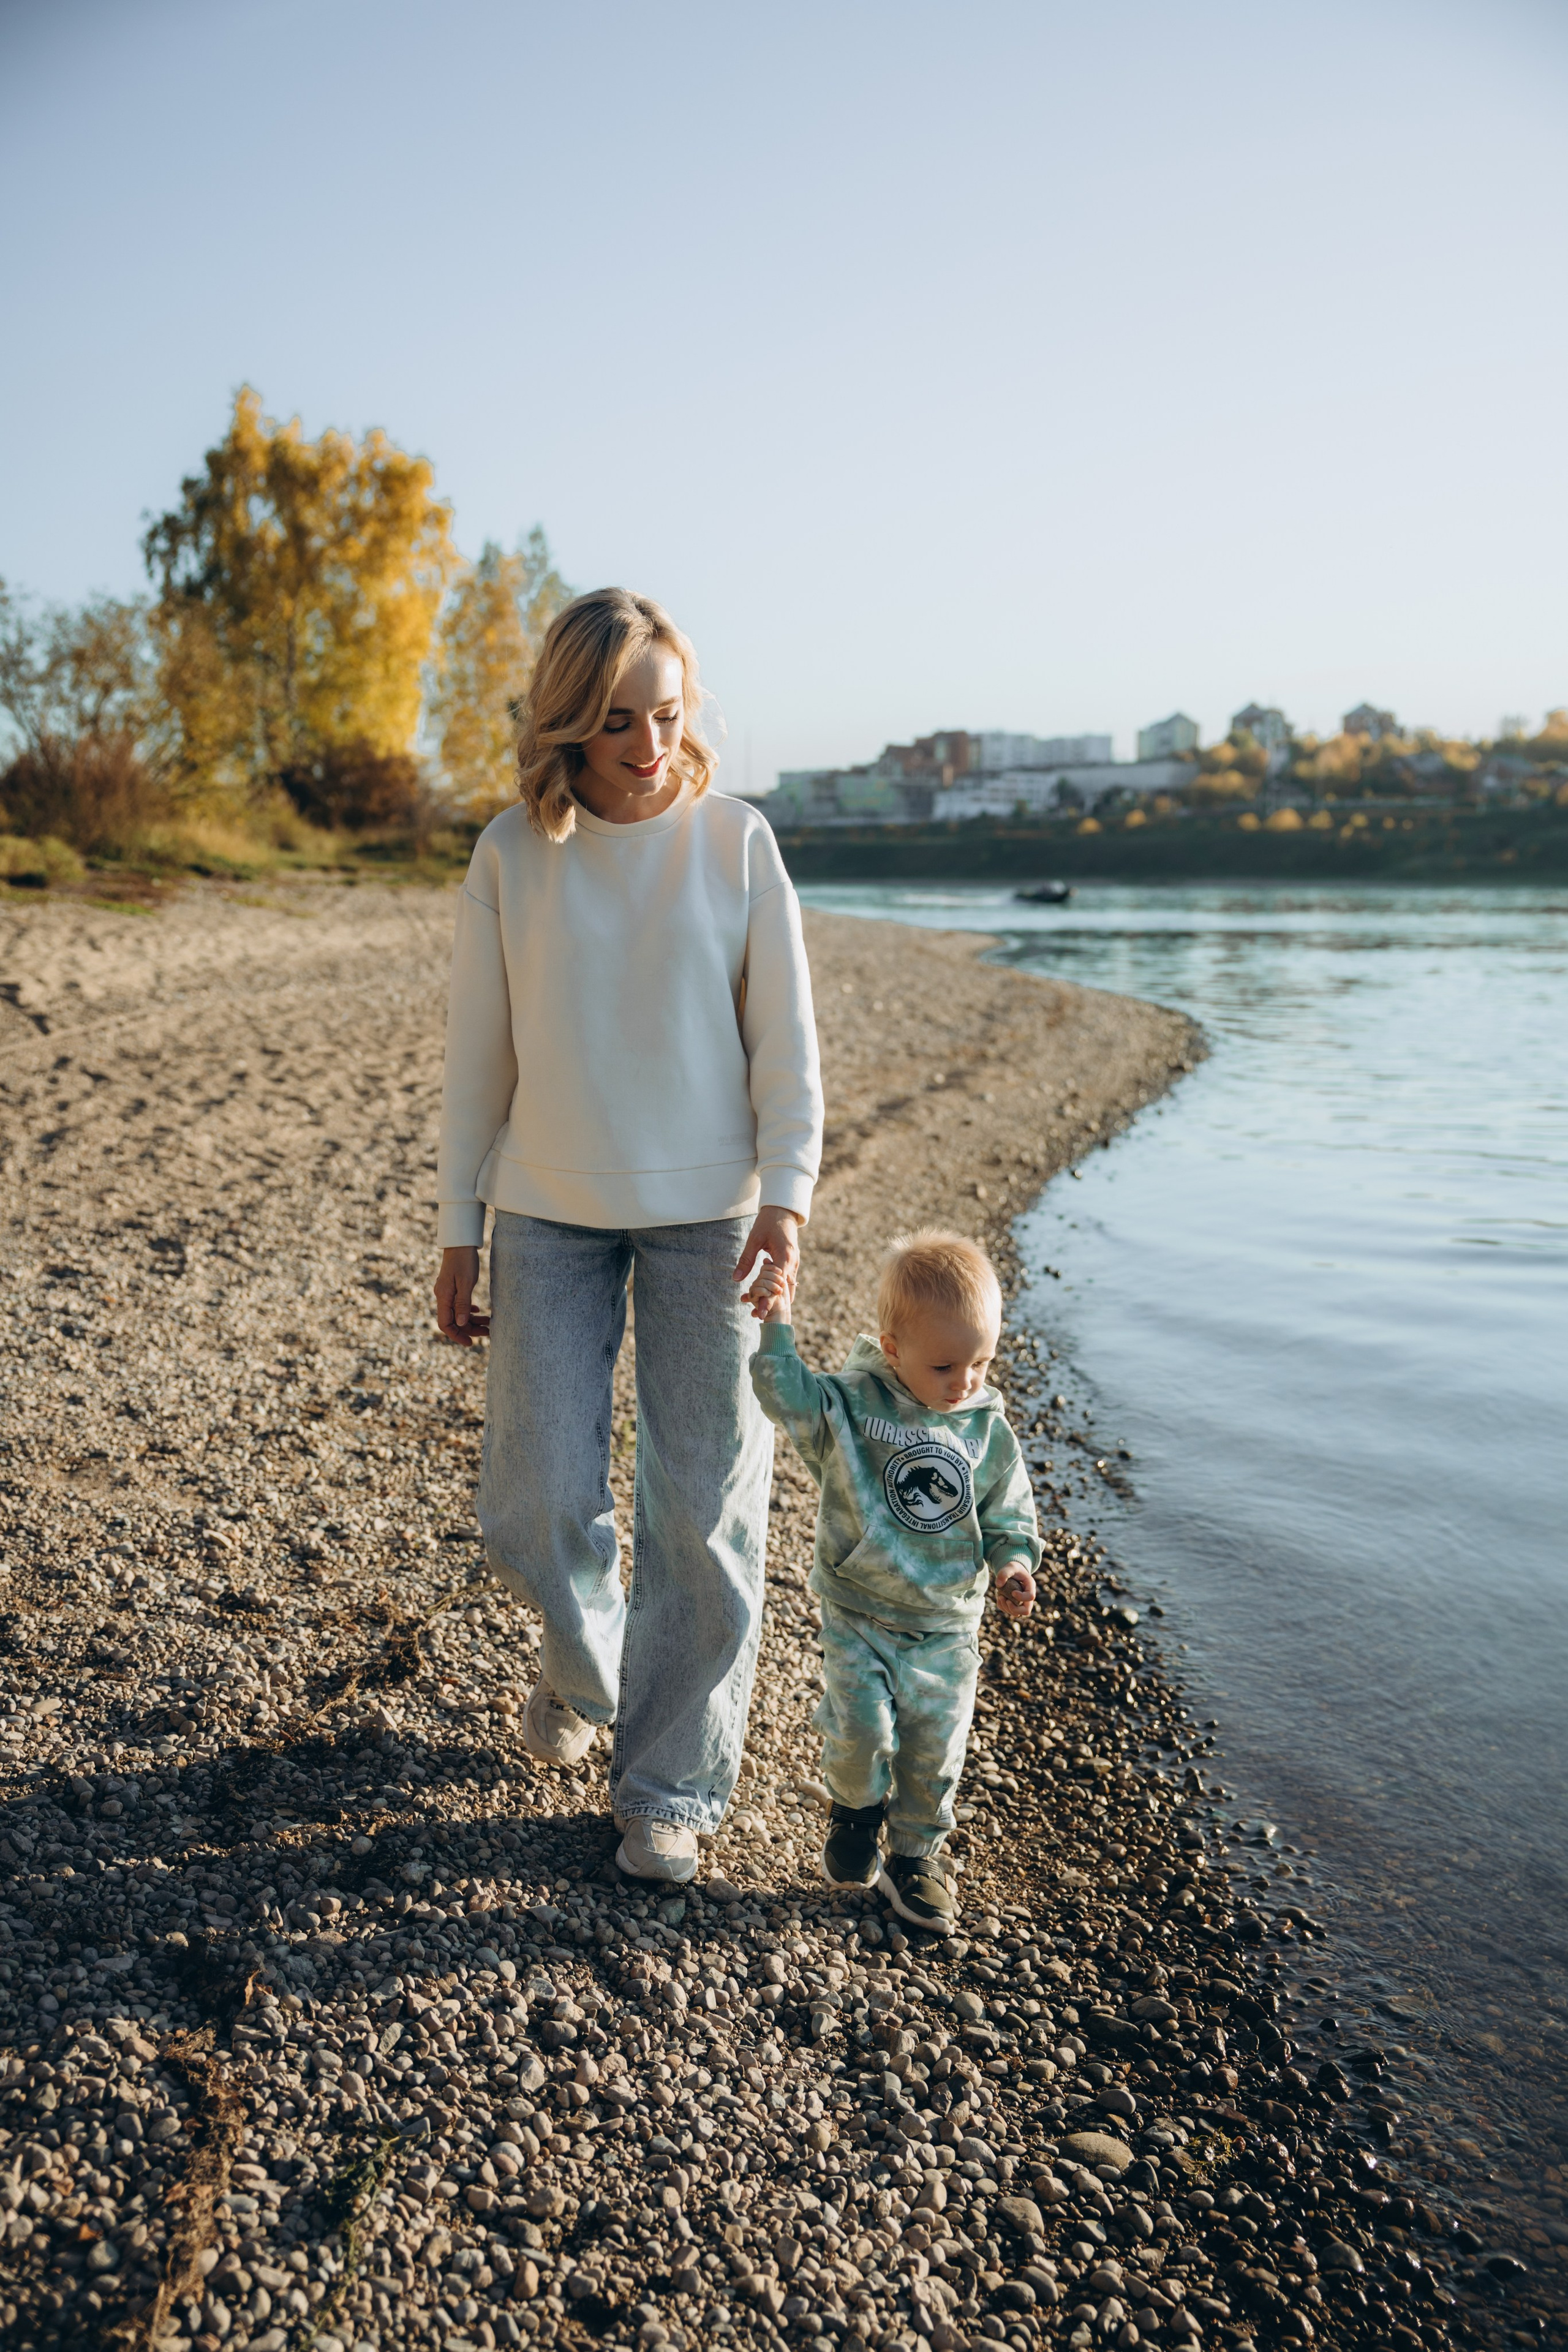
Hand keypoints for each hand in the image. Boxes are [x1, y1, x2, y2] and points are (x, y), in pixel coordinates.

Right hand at [435, 1246, 490, 1345]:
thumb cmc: (464, 1260)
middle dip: (470, 1328)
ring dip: (472, 1319)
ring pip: (458, 1313)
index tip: (471, 1343)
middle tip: (488, 1332)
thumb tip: (460, 1324)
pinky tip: (478, 1310)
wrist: (460, 1242)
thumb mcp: (466, 1282)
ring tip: (489, 1322)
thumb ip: (462, 1303)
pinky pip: (459, 1305)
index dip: (457, 1336)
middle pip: (454, 1321)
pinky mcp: (452, 1287)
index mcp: (443, 1297)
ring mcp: (447, 1292)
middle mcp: (442, 1296)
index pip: (445, 1324)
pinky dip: (468, 1310)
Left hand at [734, 1205, 799, 1319]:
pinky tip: (773, 1298)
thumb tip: (736, 1279)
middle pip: (785, 1290)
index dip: (769, 1301)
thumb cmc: (768, 1222)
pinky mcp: (794, 1262)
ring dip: (778, 1298)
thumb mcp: (754, 1239)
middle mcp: (793, 1262)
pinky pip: (789, 1280)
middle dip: (774, 1304)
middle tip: (759, 1317)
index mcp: (785, 1257)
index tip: (760, 1314)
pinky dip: (781, 1290)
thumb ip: (746, 1260)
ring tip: (765, 1311)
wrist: (783, 1210)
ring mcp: (796, 1263)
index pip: (777, 1285)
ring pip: (789, 1287)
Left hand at [995, 1567, 1035, 1620]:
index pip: (1030, 1596)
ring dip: (1006, 1608)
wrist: (1012, 1571)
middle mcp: (1028, 1596)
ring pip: (1017, 1614)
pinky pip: (1009, 1611)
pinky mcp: (1015, 1604)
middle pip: (1026, 1611)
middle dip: (1014, 1609)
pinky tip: (999, 1597)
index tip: (1012, 1592)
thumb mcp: (1009, 1567)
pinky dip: (1002, 1606)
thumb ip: (1004, 1573)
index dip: (1021, 1597)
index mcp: (1030, 1586)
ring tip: (1000, 1596)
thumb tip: (999, 1585)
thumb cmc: (1013, 1568)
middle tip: (1007, 1600)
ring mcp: (1022, 1602)